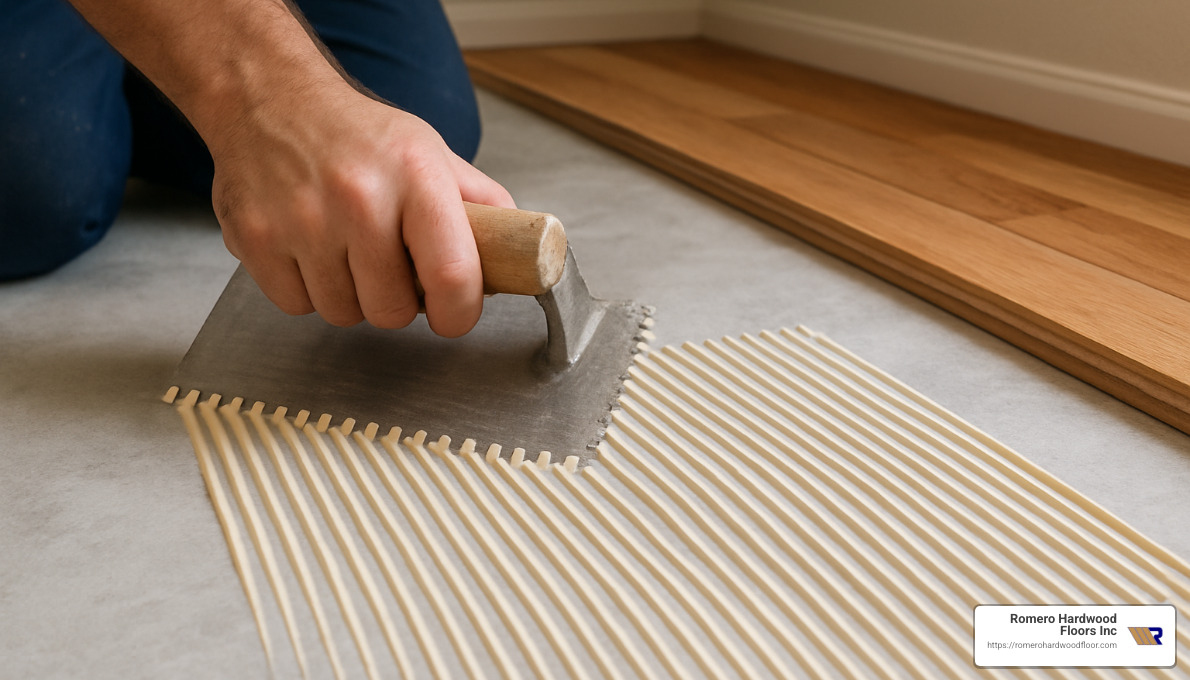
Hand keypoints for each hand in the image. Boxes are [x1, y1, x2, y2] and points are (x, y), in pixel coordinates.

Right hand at [210, 84, 513, 336]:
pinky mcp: (254, 238)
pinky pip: (296, 306)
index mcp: (415, 175)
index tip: (454, 313)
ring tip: (349, 253)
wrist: (268, 95)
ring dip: (352, 296)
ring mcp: (301, 220)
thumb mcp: (430, 152)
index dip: (459, 313)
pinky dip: (307, 291)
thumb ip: (480, 203)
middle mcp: (358, 197)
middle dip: (399, 302)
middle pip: (393, 311)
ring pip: (344, 313)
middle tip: (392, 268)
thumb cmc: (355, 132)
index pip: (452, 276)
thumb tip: (519, 251)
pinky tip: (312, 252)